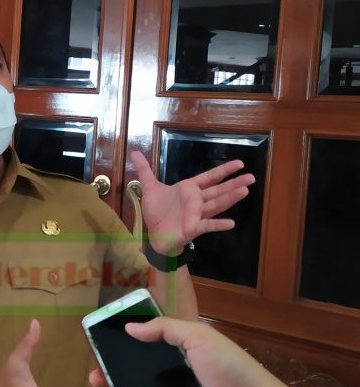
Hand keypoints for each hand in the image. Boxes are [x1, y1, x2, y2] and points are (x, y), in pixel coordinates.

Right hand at [88, 317, 333, 386]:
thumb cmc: (231, 371)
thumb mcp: (201, 337)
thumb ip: (166, 328)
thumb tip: (130, 327)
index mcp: (180, 356)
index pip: (144, 351)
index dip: (121, 351)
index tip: (101, 352)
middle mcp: (173, 381)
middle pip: (134, 378)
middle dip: (110, 377)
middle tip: (96, 379)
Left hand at [130, 151, 254, 254]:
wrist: (154, 234)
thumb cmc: (157, 212)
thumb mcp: (149, 188)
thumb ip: (145, 170)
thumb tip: (135, 153)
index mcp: (189, 189)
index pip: (209, 177)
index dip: (224, 171)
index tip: (240, 164)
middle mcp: (196, 201)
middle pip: (218, 190)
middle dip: (234, 184)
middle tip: (252, 177)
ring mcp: (196, 215)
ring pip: (215, 205)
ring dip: (229, 199)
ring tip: (244, 191)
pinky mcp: (193, 228)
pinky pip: (207, 225)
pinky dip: (218, 224)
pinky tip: (231, 223)